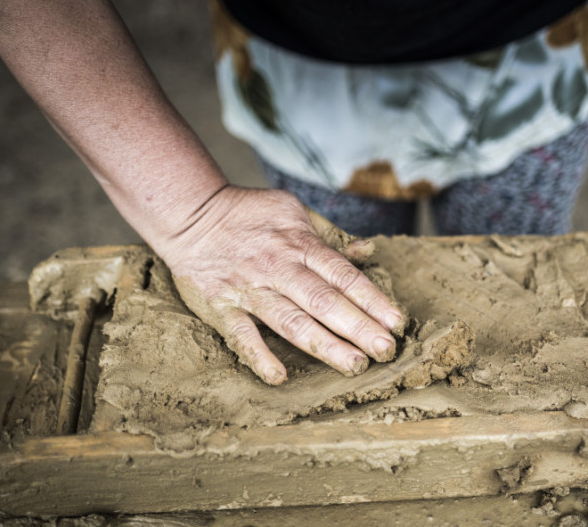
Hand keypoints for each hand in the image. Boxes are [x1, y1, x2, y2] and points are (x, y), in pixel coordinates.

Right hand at [158, 185, 405, 384]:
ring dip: (323, 344)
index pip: (343, 275)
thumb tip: (368, 251)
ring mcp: (249, 289)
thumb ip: (331, 235)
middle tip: (386, 350)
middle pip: (323, 300)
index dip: (371, 299)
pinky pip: (241, 335)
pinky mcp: (221, 306)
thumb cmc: (250, 214)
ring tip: (354, 365)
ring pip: (290, 320)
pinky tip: (278, 376)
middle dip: (357, 326)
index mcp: (299, 243)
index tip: (396, 322)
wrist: (191, 213)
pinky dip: (258, 355)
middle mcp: (278, 267)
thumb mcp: (294, 211)